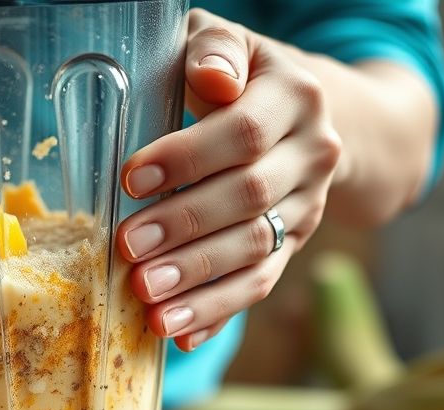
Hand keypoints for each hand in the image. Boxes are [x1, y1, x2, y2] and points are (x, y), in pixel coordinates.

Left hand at [117, 9, 341, 351]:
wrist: (314, 114)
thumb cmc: (244, 74)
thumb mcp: (231, 43)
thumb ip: (214, 49)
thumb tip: (211, 77)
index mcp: (295, 97)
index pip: (244, 134)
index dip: (187, 158)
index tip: (132, 179)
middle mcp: (312, 154)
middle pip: (249, 199)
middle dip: (185, 227)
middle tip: (129, 248)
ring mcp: (308, 206)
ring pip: (256, 252)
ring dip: (199, 282)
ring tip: (149, 303)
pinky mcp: (294, 245)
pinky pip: (260, 284)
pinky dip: (217, 311)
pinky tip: (178, 332)